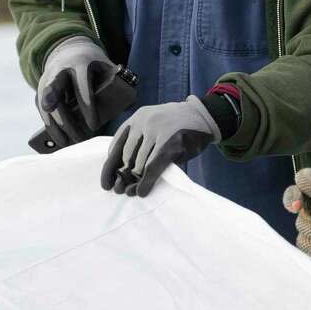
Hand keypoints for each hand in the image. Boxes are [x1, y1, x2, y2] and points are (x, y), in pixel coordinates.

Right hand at [37, 36, 114, 144]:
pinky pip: (42, 112)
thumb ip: (118, 81)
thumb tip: (130, 102)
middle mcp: (59, 72)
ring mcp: (46, 82)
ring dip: (55, 128)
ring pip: (46, 108)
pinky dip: (49, 126)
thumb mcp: (105, 66)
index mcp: (79, 64)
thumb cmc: (93, 64)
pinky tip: (59, 139)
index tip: (93, 126)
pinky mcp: (40, 92)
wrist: (68, 51)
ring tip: (67, 143)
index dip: (87, 107)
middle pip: (56, 97)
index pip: (81, 87)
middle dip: (65, 121)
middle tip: (79, 139)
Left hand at [99, 95, 220, 196]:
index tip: (107, 182)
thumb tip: (121, 170)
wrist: (204, 117)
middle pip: (126, 156)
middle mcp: (143, 123)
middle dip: (122, 176)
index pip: (116, 145)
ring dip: (133, 181)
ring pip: (138, 164)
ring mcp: (156, 133)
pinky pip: (152, 168)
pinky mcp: (169, 144)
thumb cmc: (177, 125)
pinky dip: (146, 182)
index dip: (110, 166)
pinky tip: (142, 191)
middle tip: (120, 190)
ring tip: (130, 192)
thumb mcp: (154, 124)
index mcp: (137, 118)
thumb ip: (139, 139)